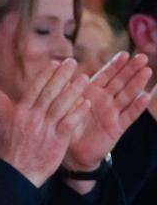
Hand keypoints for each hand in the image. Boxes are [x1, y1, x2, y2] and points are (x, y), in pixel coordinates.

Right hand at [0, 58, 90, 186]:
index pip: (34, 89)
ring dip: (73, 90)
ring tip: (84, 78)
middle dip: (61, 76)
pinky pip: (69, 123)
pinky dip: (77, 112)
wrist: (17, 173)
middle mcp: (32, 118)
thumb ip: (2, 107)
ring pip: (61, 105)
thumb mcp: (4, 126)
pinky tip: (87, 102)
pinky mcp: (56, 141)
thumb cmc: (11, 149)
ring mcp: (45, 129)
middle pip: (49, 92)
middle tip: (72, 62)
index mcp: (20, 112)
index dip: (46, 75)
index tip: (55, 63)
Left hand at [64, 52, 152, 170]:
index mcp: (92, 92)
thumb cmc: (66, 125)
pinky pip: (128, 115)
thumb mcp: (65, 104)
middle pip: (120, 82)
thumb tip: (58, 65)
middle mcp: (105, 100)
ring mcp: (112, 113)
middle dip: (131, 70)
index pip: (106, 75)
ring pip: (127, 95)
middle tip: (142, 57)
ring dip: (137, 83)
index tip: (125, 53)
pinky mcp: (117, 127)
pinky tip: (145, 96)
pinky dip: (137, 106)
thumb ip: (65, 87)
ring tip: (146, 71)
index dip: (115, 65)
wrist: (71, 151)